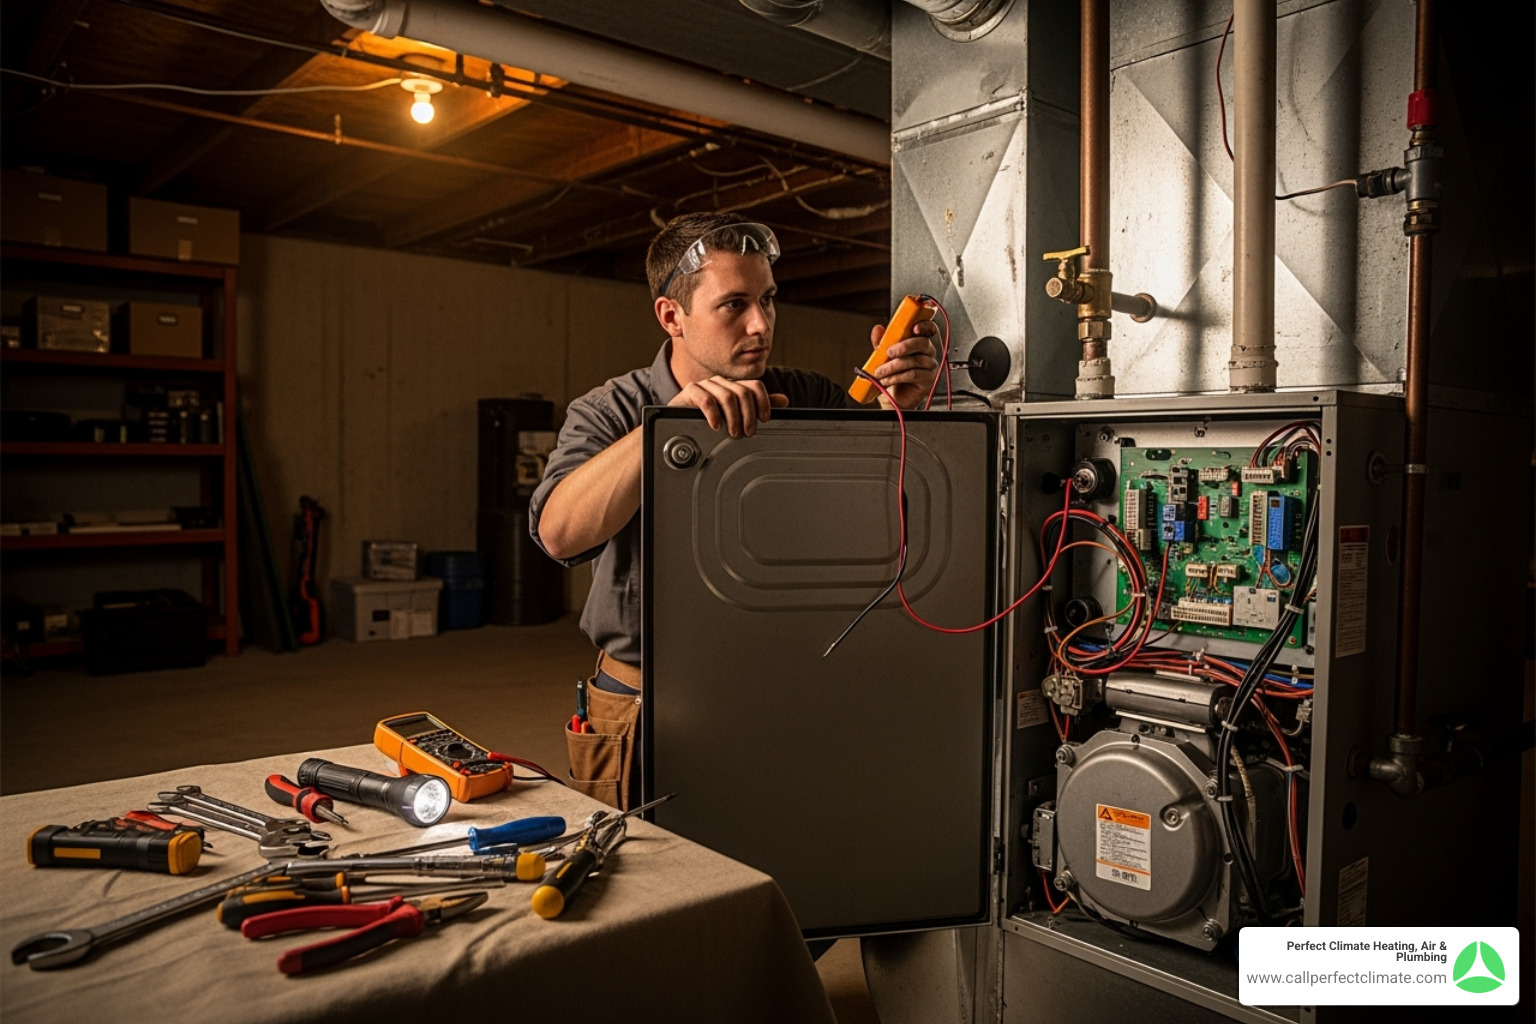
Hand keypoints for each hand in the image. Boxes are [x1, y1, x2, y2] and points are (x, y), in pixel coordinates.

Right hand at [670, 376, 789, 436]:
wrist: (677, 422)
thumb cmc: (707, 419)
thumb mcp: (734, 414)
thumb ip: (757, 406)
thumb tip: (784, 400)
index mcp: (733, 386)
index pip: (755, 386)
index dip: (764, 402)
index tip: (765, 419)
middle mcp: (721, 382)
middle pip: (743, 392)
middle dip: (748, 415)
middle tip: (747, 433)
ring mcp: (706, 385)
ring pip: (727, 396)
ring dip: (733, 418)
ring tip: (733, 433)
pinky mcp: (690, 391)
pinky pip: (705, 398)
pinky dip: (713, 414)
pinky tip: (716, 426)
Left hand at [867, 319, 938, 409]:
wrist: (892, 397)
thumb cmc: (892, 374)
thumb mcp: (883, 355)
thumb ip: (882, 341)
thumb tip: (878, 329)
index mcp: (919, 341)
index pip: (928, 329)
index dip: (924, 326)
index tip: (914, 328)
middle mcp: (927, 352)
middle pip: (922, 343)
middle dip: (904, 346)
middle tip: (889, 352)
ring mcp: (929, 366)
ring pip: (915, 360)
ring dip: (894, 366)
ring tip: (881, 372)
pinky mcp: (928, 379)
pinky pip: (914, 374)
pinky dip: (898, 377)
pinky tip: (888, 380)